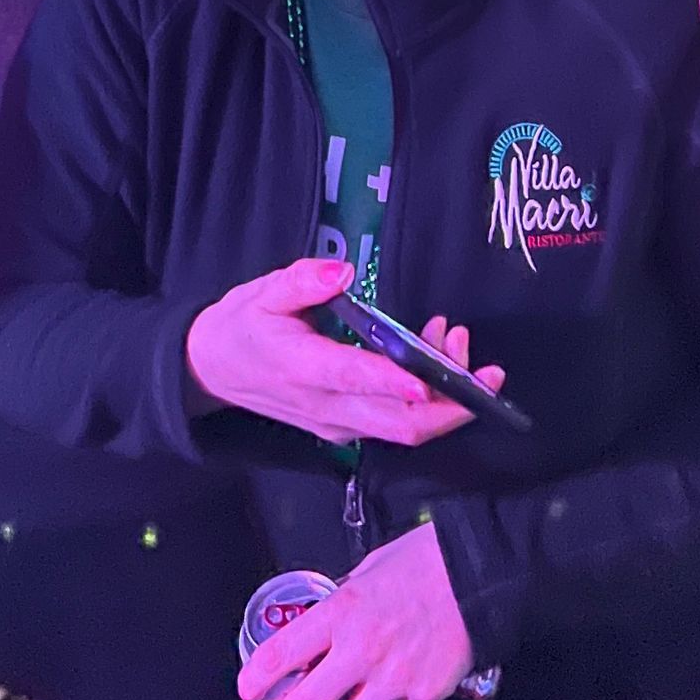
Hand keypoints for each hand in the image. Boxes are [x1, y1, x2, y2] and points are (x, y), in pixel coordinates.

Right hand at [185, 260, 501, 448]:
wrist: (213, 369)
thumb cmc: (243, 326)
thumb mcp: (262, 292)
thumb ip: (302, 280)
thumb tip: (342, 270)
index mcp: (302, 370)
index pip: (354, 381)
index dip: (394, 383)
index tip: (428, 378)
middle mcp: (325, 407)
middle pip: (399, 424)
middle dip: (450, 404)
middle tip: (486, 371)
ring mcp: (338, 425)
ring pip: (403, 429)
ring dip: (444, 399)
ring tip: (458, 343)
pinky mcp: (346, 429)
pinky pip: (395, 424)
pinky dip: (426, 400)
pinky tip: (435, 357)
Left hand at [238, 522, 473, 699]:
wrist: (479, 575)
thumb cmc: (424, 561)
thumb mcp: (371, 569)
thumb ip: (346, 602)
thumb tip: (331, 622)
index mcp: (342, 612)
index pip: (285, 650)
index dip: (260, 675)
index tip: (246, 689)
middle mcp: (361, 650)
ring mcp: (393, 678)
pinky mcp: (423, 694)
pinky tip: (399, 689)